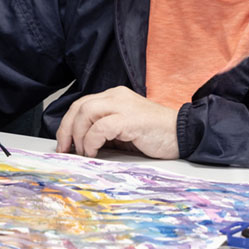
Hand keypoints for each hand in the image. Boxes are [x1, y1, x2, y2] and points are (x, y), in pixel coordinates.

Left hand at [55, 87, 178, 158]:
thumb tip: (80, 145)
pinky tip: (94, 152)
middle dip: (67, 129)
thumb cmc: (155, 135)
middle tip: (65, 149)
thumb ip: (104, 132)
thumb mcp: (123, 130)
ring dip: (79, 135)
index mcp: (114, 96)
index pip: (81, 104)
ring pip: (87, 112)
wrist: (184, 134)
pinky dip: (92, 140)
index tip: (63, 143)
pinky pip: (102, 127)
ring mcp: (124, 105)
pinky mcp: (131, 119)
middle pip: (80, 106)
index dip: (67, 124)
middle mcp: (116, 96)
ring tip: (83, 152)